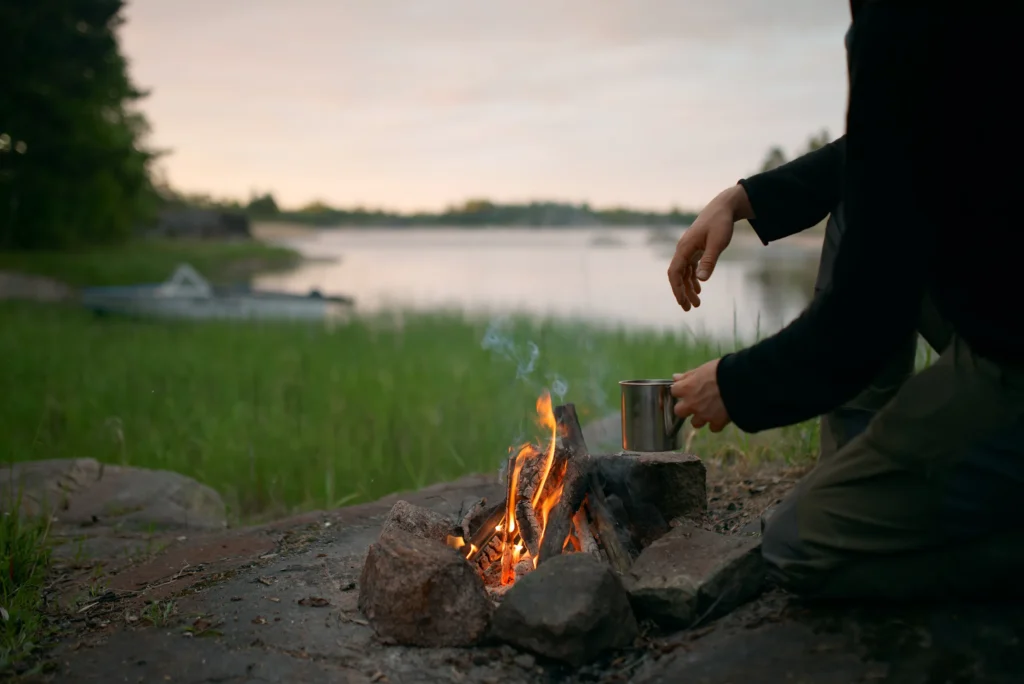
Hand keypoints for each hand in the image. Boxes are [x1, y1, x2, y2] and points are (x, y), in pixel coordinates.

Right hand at [667, 185, 749, 310]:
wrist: (723, 207)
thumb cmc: (721, 223)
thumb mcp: (718, 243)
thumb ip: (709, 261)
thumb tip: (702, 280)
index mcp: (684, 248)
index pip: (674, 272)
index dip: (677, 289)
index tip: (683, 302)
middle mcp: (683, 249)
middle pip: (677, 275)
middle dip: (681, 293)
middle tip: (689, 309)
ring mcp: (688, 249)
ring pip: (684, 273)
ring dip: (688, 288)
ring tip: (696, 304)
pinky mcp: (695, 249)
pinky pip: (690, 268)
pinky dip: (693, 280)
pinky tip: (699, 289)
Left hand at [671, 359, 730, 431]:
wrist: (740, 382)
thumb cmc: (721, 370)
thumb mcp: (703, 369)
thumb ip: (688, 375)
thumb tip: (676, 377)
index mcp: (686, 388)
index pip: (674, 391)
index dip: (681, 390)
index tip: (687, 388)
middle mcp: (692, 404)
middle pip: (679, 411)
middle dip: (686, 408)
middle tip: (695, 403)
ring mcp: (704, 414)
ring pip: (695, 423)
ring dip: (701, 418)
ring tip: (710, 411)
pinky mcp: (717, 422)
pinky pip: (713, 428)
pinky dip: (716, 424)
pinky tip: (721, 417)